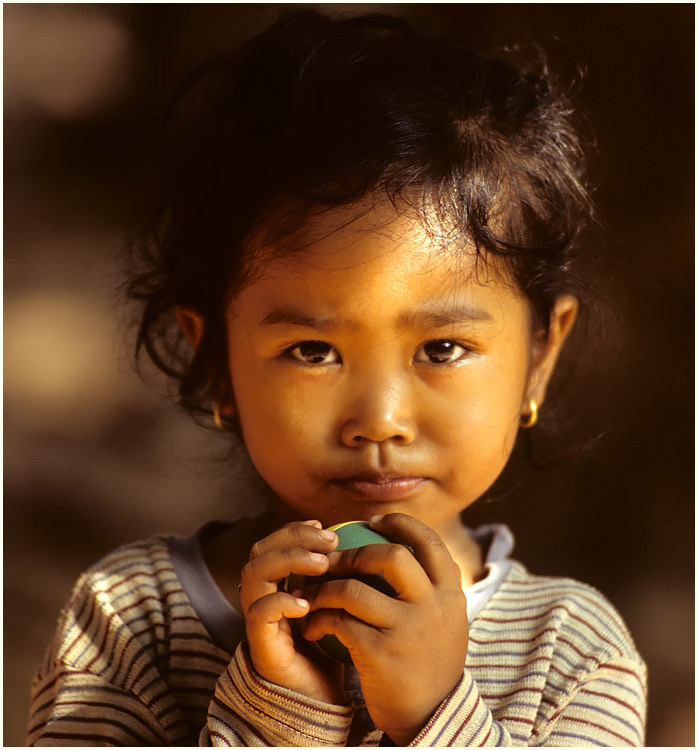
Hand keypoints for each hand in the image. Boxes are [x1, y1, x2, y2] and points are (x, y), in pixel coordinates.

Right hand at [239, 520, 343, 703]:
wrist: (324, 698)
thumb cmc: (333, 646)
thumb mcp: (338, 602)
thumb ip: (337, 574)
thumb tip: (361, 538)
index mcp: (278, 584)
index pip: (273, 542)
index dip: (295, 530)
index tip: (326, 528)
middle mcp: (262, 597)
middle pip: (259, 551)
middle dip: (293, 538)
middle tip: (329, 541)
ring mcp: (258, 621)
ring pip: (254, 574)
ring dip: (288, 561)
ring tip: (322, 564)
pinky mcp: (261, 646)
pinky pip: (258, 614)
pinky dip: (280, 602)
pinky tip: (306, 603)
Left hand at [301, 513, 468, 744]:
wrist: (430, 717)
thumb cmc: (430, 661)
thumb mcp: (446, 619)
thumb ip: (432, 585)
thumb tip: (405, 541)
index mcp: (450, 593)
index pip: (429, 541)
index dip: (400, 524)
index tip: (374, 522)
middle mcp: (433, 607)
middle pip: (391, 556)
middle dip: (355, 553)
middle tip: (335, 560)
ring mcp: (407, 630)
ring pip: (354, 589)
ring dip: (326, 588)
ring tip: (313, 594)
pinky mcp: (380, 654)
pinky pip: (339, 622)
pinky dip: (320, 619)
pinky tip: (312, 625)